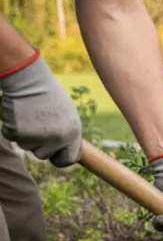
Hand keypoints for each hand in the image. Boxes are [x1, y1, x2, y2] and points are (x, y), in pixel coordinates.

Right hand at [0, 52, 81, 166]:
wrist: (29, 81)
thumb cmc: (50, 97)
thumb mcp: (68, 117)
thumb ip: (67, 135)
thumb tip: (66, 151)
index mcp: (72, 135)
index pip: (68, 159)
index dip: (60, 159)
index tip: (55, 156)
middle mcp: (55, 139)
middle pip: (43, 155)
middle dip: (40, 144)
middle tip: (39, 125)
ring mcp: (35, 137)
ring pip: (27, 147)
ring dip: (27, 135)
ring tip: (31, 116)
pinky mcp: (16, 133)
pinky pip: (13, 138)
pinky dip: (13, 129)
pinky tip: (19, 115)